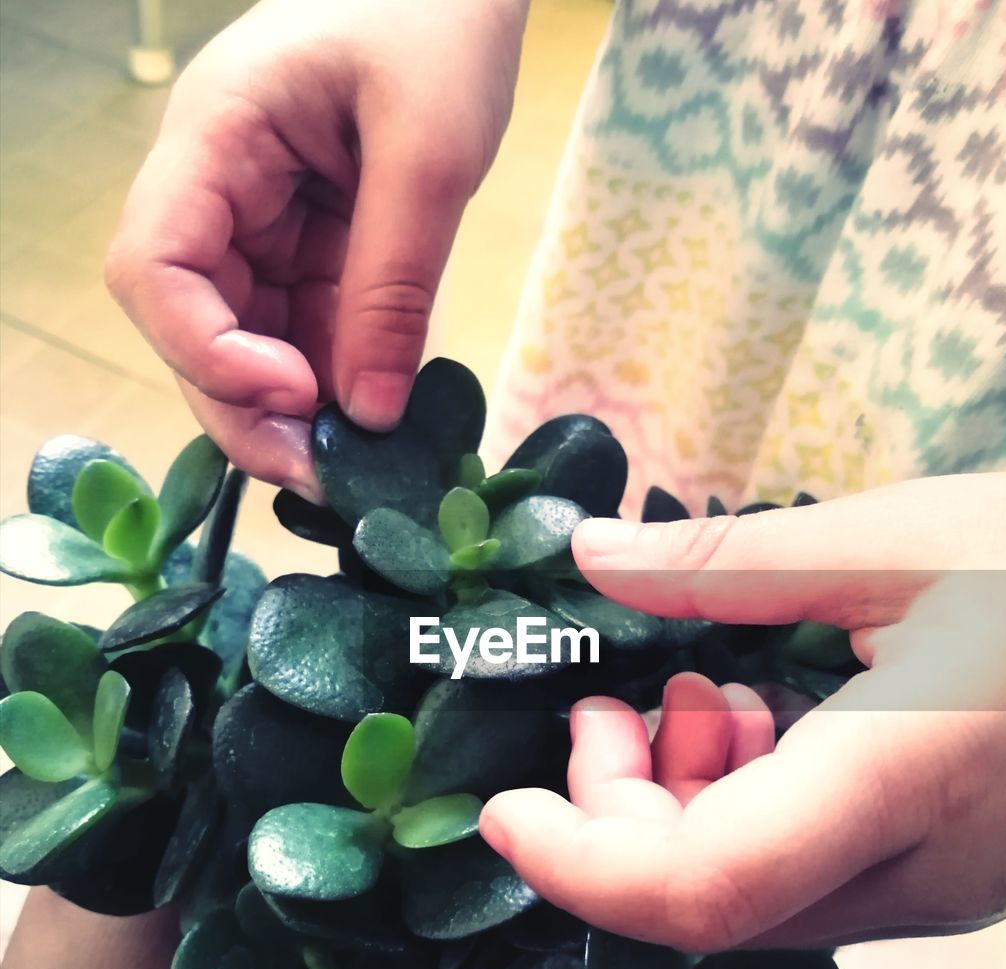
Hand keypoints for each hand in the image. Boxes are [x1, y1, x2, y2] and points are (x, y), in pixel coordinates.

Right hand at [105, 0, 527, 497]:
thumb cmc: (440, 21)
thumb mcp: (430, 152)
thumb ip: (393, 284)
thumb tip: (366, 414)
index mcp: (217, 137)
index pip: (155, 266)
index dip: (206, 352)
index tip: (295, 396)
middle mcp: (220, 188)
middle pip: (190, 323)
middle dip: (246, 408)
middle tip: (318, 476)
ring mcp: (261, 220)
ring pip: (244, 340)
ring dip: (290, 410)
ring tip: (351, 464)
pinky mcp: (308, 246)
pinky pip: (303, 329)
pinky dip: (333, 380)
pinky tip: (370, 421)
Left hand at [480, 473, 1005, 950]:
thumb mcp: (901, 539)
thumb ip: (730, 562)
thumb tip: (592, 555)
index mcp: (908, 776)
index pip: (704, 887)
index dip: (580, 866)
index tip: (505, 810)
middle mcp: (921, 873)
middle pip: (709, 904)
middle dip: (617, 818)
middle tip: (611, 710)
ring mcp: (940, 892)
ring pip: (753, 903)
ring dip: (679, 813)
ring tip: (698, 702)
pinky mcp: (945, 880)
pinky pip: (805, 882)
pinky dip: (743, 816)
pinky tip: (766, 725)